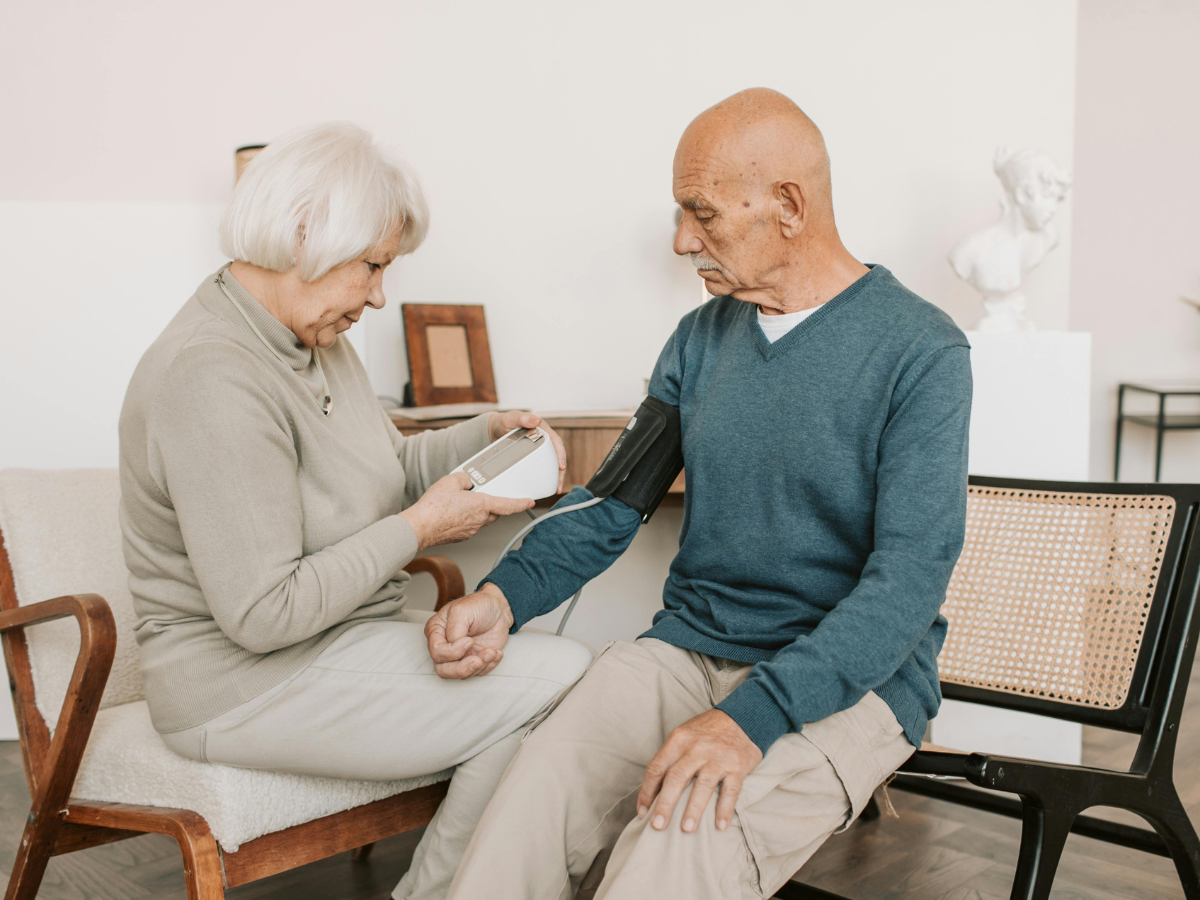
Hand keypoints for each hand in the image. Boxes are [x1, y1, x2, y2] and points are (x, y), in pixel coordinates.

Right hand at [400, 472, 532, 550]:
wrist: (420, 527)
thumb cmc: (434, 507)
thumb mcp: (450, 481)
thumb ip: (464, 478)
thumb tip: (467, 481)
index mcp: (481, 505)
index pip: (508, 505)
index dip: (521, 503)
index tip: (530, 502)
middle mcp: (480, 520)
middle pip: (495, 512)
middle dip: (493, 504)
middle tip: (483, 494)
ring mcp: (471, 530)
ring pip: (482, 519)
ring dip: (479, 511)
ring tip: (462, 502)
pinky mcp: (462, 536)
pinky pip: (470, 525)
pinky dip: (467, 519)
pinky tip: (454, 513)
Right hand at [424, 583, 513, 678]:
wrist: (498, 608)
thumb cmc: (478, 605)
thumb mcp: (462, 611)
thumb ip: (454, 631)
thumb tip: (456, 648)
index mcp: (436, 631)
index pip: (437, 652)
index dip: (452, 652)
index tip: (469, 640)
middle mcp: (444, 646)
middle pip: (443, 670)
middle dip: (462, 669)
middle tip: (478, 660)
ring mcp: (459, 655)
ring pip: (460, 675)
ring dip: (479, 666)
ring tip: (491, 652)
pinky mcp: (473, 660)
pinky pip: (477, 673)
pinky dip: (488, 666)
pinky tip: (495, 653)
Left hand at [488, 410, 567, 492]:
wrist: (495, 429)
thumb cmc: (504, 422)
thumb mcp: (512, 418)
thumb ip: (523, 418)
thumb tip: (536, 420)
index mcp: (542, 430)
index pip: (555, 442)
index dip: (560, 454)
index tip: (561, 466)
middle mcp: (544, 439)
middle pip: (556, 456)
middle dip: (560, 471)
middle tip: (559, 484)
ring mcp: (539, 449)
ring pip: (551, 464)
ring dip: (555, 477)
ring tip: (556, 489)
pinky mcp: (534, 456)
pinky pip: (542, 467)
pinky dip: (545, 477)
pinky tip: (545, 486)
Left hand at [637, 709, 762, 833]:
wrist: (742, 718)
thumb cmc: (707, 732)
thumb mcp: (684, 736)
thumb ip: (670, 759)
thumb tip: (653, 791)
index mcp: (679, 740)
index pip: (657, 767)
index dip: (647, 791)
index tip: (642, 812)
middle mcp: (697, 748)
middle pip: (676, 778)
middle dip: (665, 804)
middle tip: (657, 826)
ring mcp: (718, 757)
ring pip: (702, 786)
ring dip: (694, 809)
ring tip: (686, 829)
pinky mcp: (737, 766)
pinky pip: (730, 791)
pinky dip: (724, 809)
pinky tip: (720, 826)